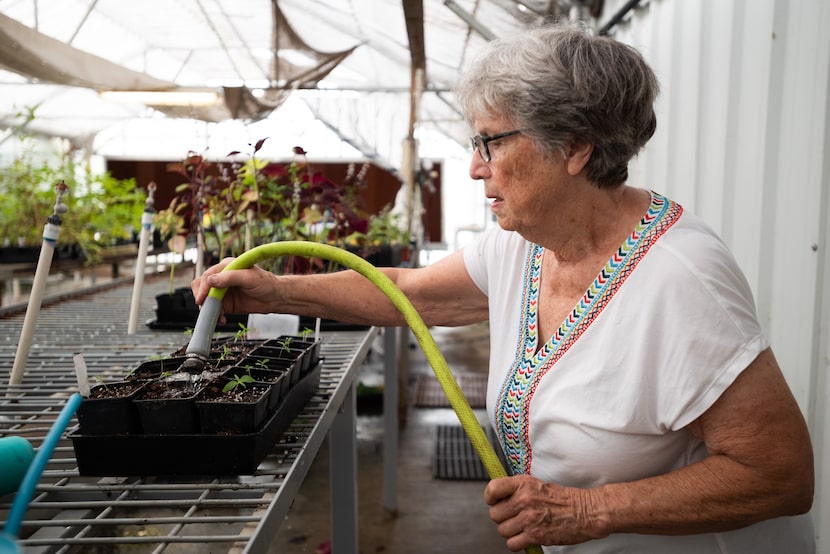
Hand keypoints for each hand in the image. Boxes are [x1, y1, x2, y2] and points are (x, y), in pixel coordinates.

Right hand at [191, 258, 277, 321]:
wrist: (275, 298)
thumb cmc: (266, 283)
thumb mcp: (249, 278)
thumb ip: (230, 278)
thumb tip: (211, 280)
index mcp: (226, 267)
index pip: (208, 276)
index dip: (203, 287)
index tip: (202, 299)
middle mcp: (222, 278)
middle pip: (202, 286)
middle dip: (202, 298)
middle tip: (207, 308)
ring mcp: (223, 291)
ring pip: (206, 300)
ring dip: (208, 309)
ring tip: (219, 316)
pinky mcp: (226, 304)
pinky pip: (214, 310)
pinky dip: (215, 315)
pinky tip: (222, 319)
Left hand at [484, 474, 609, 550]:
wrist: (586, 511)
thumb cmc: (563, 499)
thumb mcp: (537, 485)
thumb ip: (517, 489)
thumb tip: (498, 497)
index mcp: (523, 483)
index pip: (492, 489)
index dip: (491, 498)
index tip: (495, 502)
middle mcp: (524, 500)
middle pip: (494, 514)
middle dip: (503, 518)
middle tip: (515, 517)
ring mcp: (529, 518)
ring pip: (502, 530)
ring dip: (511, 532)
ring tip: (524, 527)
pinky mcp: (535, 535)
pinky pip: (512, 544)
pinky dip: (517, 544)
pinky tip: (527, 537)